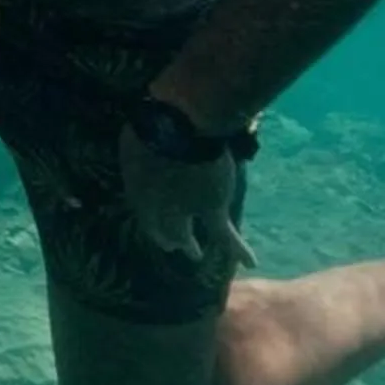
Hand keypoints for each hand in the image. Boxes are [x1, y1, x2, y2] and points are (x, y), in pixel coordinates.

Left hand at [119, 124, 257, 273]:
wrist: (178, 126)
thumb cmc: (154, 121)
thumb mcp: (138, 135)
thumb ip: (143, 145)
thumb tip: (148, 141)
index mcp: (135, 184)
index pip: (141, 207)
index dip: (148, 215)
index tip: (152, 220)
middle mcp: (154, 204)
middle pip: (158, 226)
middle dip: (165, 235)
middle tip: (170, 245)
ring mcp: (182, 209)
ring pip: (183, 235)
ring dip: (188, 246)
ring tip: (194, 255)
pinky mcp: (211, 208)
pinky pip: (224, 235)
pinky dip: (238, 249)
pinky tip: (249, 263)